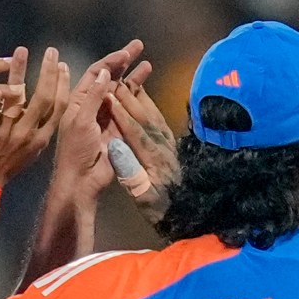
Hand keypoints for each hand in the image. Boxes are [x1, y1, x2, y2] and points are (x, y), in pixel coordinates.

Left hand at [0, 46, 69, 186]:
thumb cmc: (5, 163)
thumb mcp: (31, 148)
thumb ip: (39, 127)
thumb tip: (49, 106)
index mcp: (42, 137)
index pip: (59, 107)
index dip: (63, 84)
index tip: (63, 65)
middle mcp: (28, 134)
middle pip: (44, 98)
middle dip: (49, 72)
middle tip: (51, 52)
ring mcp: (8, 133)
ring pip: (18, 97)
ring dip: (21, 71)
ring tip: (22, 51)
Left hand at [53, 40, 143, 197]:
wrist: (83, 180)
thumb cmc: (76, 150)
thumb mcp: (80, 120)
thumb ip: (94, 96)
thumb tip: (106, 72)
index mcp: (79, 100)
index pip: (95, 73)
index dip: (110, 61)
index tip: (126, 53)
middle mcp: (93, 104)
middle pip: (110, 78)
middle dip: (124, 62)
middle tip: (139, 46)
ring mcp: (107, 115)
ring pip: (122, 91)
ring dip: (133, 78)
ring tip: (148, 65)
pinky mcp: (120, 127)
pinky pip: (130, 108)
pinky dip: (137, 97)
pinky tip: (146, 87)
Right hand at [106, 67, 178, 224]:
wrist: (191, 216)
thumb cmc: (163, 210)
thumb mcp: (144, 198)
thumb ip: (130, 172)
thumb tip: (115, 146)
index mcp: (155, 159)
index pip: (135, 130)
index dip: (121, 113)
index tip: (108, 97)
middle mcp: (165, 147)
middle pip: (145, 118)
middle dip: (129, 99)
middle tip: (115, 82)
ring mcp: (171, 146)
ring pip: (155, 116)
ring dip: (141, 99)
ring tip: (129, 83)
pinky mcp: (175, 148)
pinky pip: (162, 122)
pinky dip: (152, 109)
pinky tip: (146, 103)